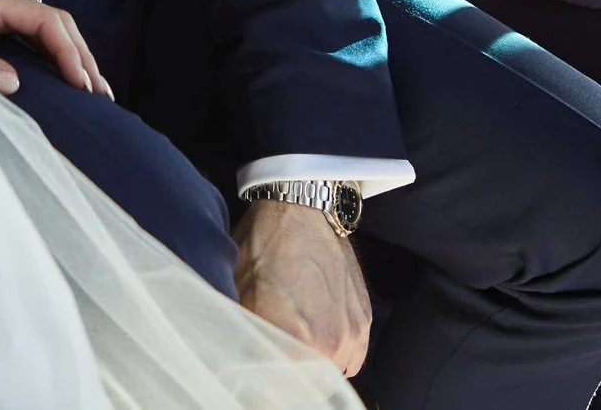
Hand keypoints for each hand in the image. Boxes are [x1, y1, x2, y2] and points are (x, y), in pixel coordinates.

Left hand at [0, 0, 110, 98]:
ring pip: (46, 25)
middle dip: (81, 54)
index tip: (82, 84)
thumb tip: (16, 82)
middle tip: (101, 93)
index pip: (44, 21)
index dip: (68, 52)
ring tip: (92, 87)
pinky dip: (52, 51)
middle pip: (55, 21)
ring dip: (72, 53)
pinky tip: (61, 72)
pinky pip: (30, 31)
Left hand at [234, 199, 370, 376]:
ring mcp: (352, 333)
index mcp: (294, 342)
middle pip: (309, 386)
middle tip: (274, 361)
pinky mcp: (364, 320)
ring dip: (315, 368)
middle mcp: (330, 344)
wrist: (300, 210)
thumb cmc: (261, 247)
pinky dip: (335, 355)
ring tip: (295, 348)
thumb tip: (238, 360)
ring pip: (332, 374)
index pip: (282, 389)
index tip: (257, 375)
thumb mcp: (235, 293)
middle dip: (290, 378)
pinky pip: (352, 358)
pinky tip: (315, 339)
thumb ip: (244, 337)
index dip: (266, 384)